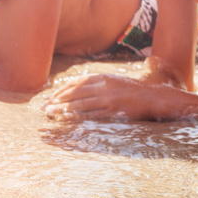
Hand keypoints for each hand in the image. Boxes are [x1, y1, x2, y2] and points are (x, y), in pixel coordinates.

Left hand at [45, 73, 163, 119]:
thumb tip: (79, 88)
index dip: (62, 89)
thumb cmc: (131, 89)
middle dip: (58, 99)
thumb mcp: (113, 81)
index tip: (51, 96)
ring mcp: (108, 99)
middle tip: (45, 106)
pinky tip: (69, 119)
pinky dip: (79, 117)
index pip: (77, 82)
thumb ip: (98, 83)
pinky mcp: (113, 111)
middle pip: (75, 92)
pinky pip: (92, 115)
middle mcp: (104, 86)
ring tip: (51, 113)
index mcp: (103, 77)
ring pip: (81, 104)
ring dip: (64, 109)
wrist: (151, 96)